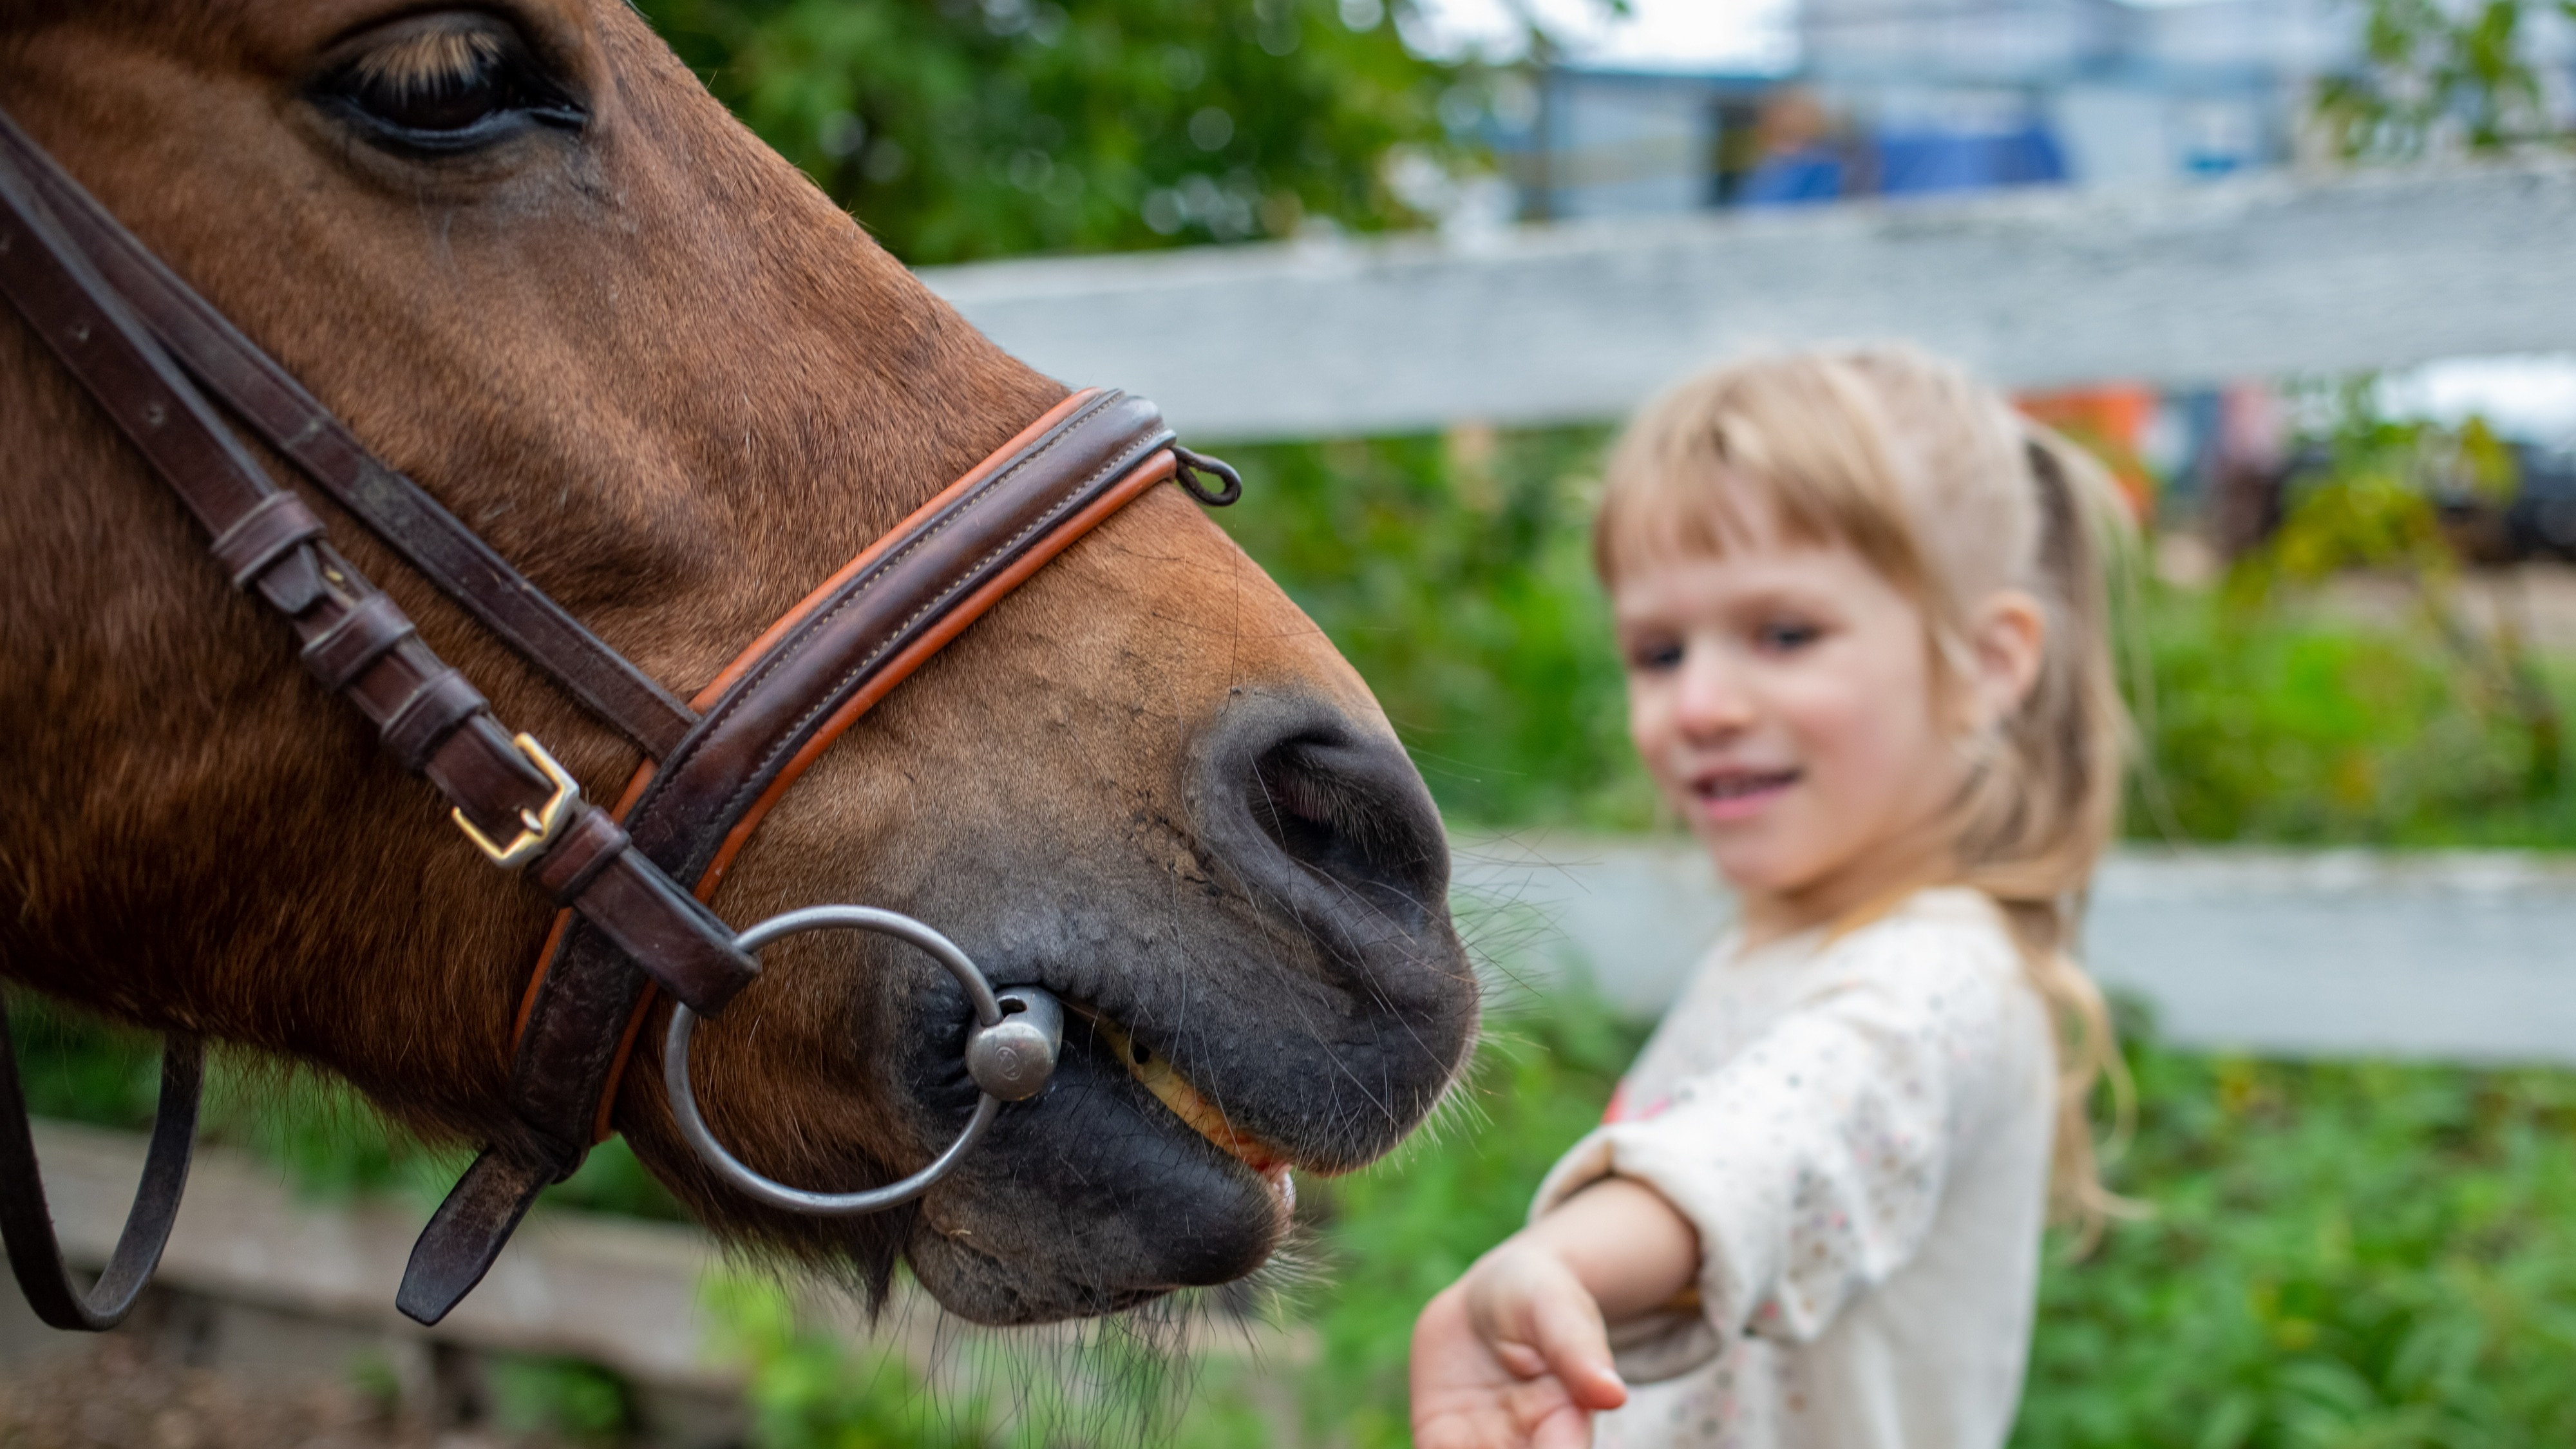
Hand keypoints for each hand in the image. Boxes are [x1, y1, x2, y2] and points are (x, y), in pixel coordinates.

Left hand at [1411, 1241, 1628, 1448]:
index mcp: (1565, 1422)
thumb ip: (1579, 1352)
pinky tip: (1436, 1439)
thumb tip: (1612, 1395)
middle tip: (1483, 1444)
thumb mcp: (1560, 1310)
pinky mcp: (1440, 1439)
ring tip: (1458, 1441)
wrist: (1488, 1299)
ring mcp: (1480, 1445)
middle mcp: (1525, 1444)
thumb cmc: (1540, 1298)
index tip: (1528, 1445)